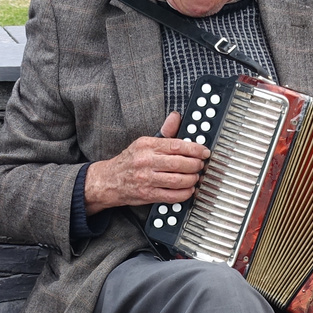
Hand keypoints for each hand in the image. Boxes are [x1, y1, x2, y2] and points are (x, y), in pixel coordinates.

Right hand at [84, 111, 208, 214]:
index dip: (195, 149)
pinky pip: (171, 195)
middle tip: (201, 165)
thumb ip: (164, 132)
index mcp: (147, 145)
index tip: (204, 152)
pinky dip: (184, 193)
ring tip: (195, 177)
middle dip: (195, 165)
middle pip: (179, 163)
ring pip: (177, 180)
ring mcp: (146, 179)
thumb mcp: (144, 142)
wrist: (108, 180)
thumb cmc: (130, 161)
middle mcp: (146, 161)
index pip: (176, 145)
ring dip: (192, 179)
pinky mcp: (147, 194)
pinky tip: (188, 190)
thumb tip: (176, 117)